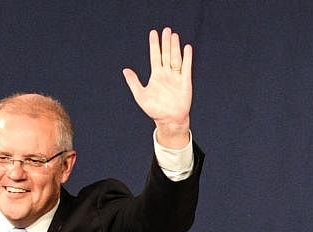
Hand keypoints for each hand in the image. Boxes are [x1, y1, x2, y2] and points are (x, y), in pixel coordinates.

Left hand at [122, 27, 192, 147]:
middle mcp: (166, 74)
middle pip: (166, 54)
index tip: (153, 33)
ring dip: (175, 47)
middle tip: (166, 30)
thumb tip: (125, 70)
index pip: (155, 56)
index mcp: (156, 76)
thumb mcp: (141, 95)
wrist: (169, 120)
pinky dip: (187, 58)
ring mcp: (176, 77)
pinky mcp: (185, 82)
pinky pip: (186, 67)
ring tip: (174, 35)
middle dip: (166, 42)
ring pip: (175, 58)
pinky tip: (187, 48)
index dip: (154, 45)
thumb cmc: (155, 110)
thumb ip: (134, 82)